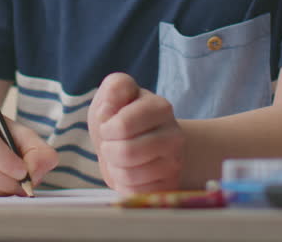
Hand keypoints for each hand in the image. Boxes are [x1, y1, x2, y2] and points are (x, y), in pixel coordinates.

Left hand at [88, 72, 184, 193]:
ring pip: (129, 175)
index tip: (109, 126)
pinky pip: (135, 192)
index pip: (122, 126)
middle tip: (112, 144)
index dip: (106, 128)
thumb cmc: (122, 117)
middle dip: (108, 150)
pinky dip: (123, 184)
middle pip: (126, 152)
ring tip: (120, 158)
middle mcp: (174, 135)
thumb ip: (114, 89)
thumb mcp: (113, 95)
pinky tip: (129, 172)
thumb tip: (107, 110)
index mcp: (161, 107)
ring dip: (115, 167)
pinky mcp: (170, 186)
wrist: (140, 143)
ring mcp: (175, 162)